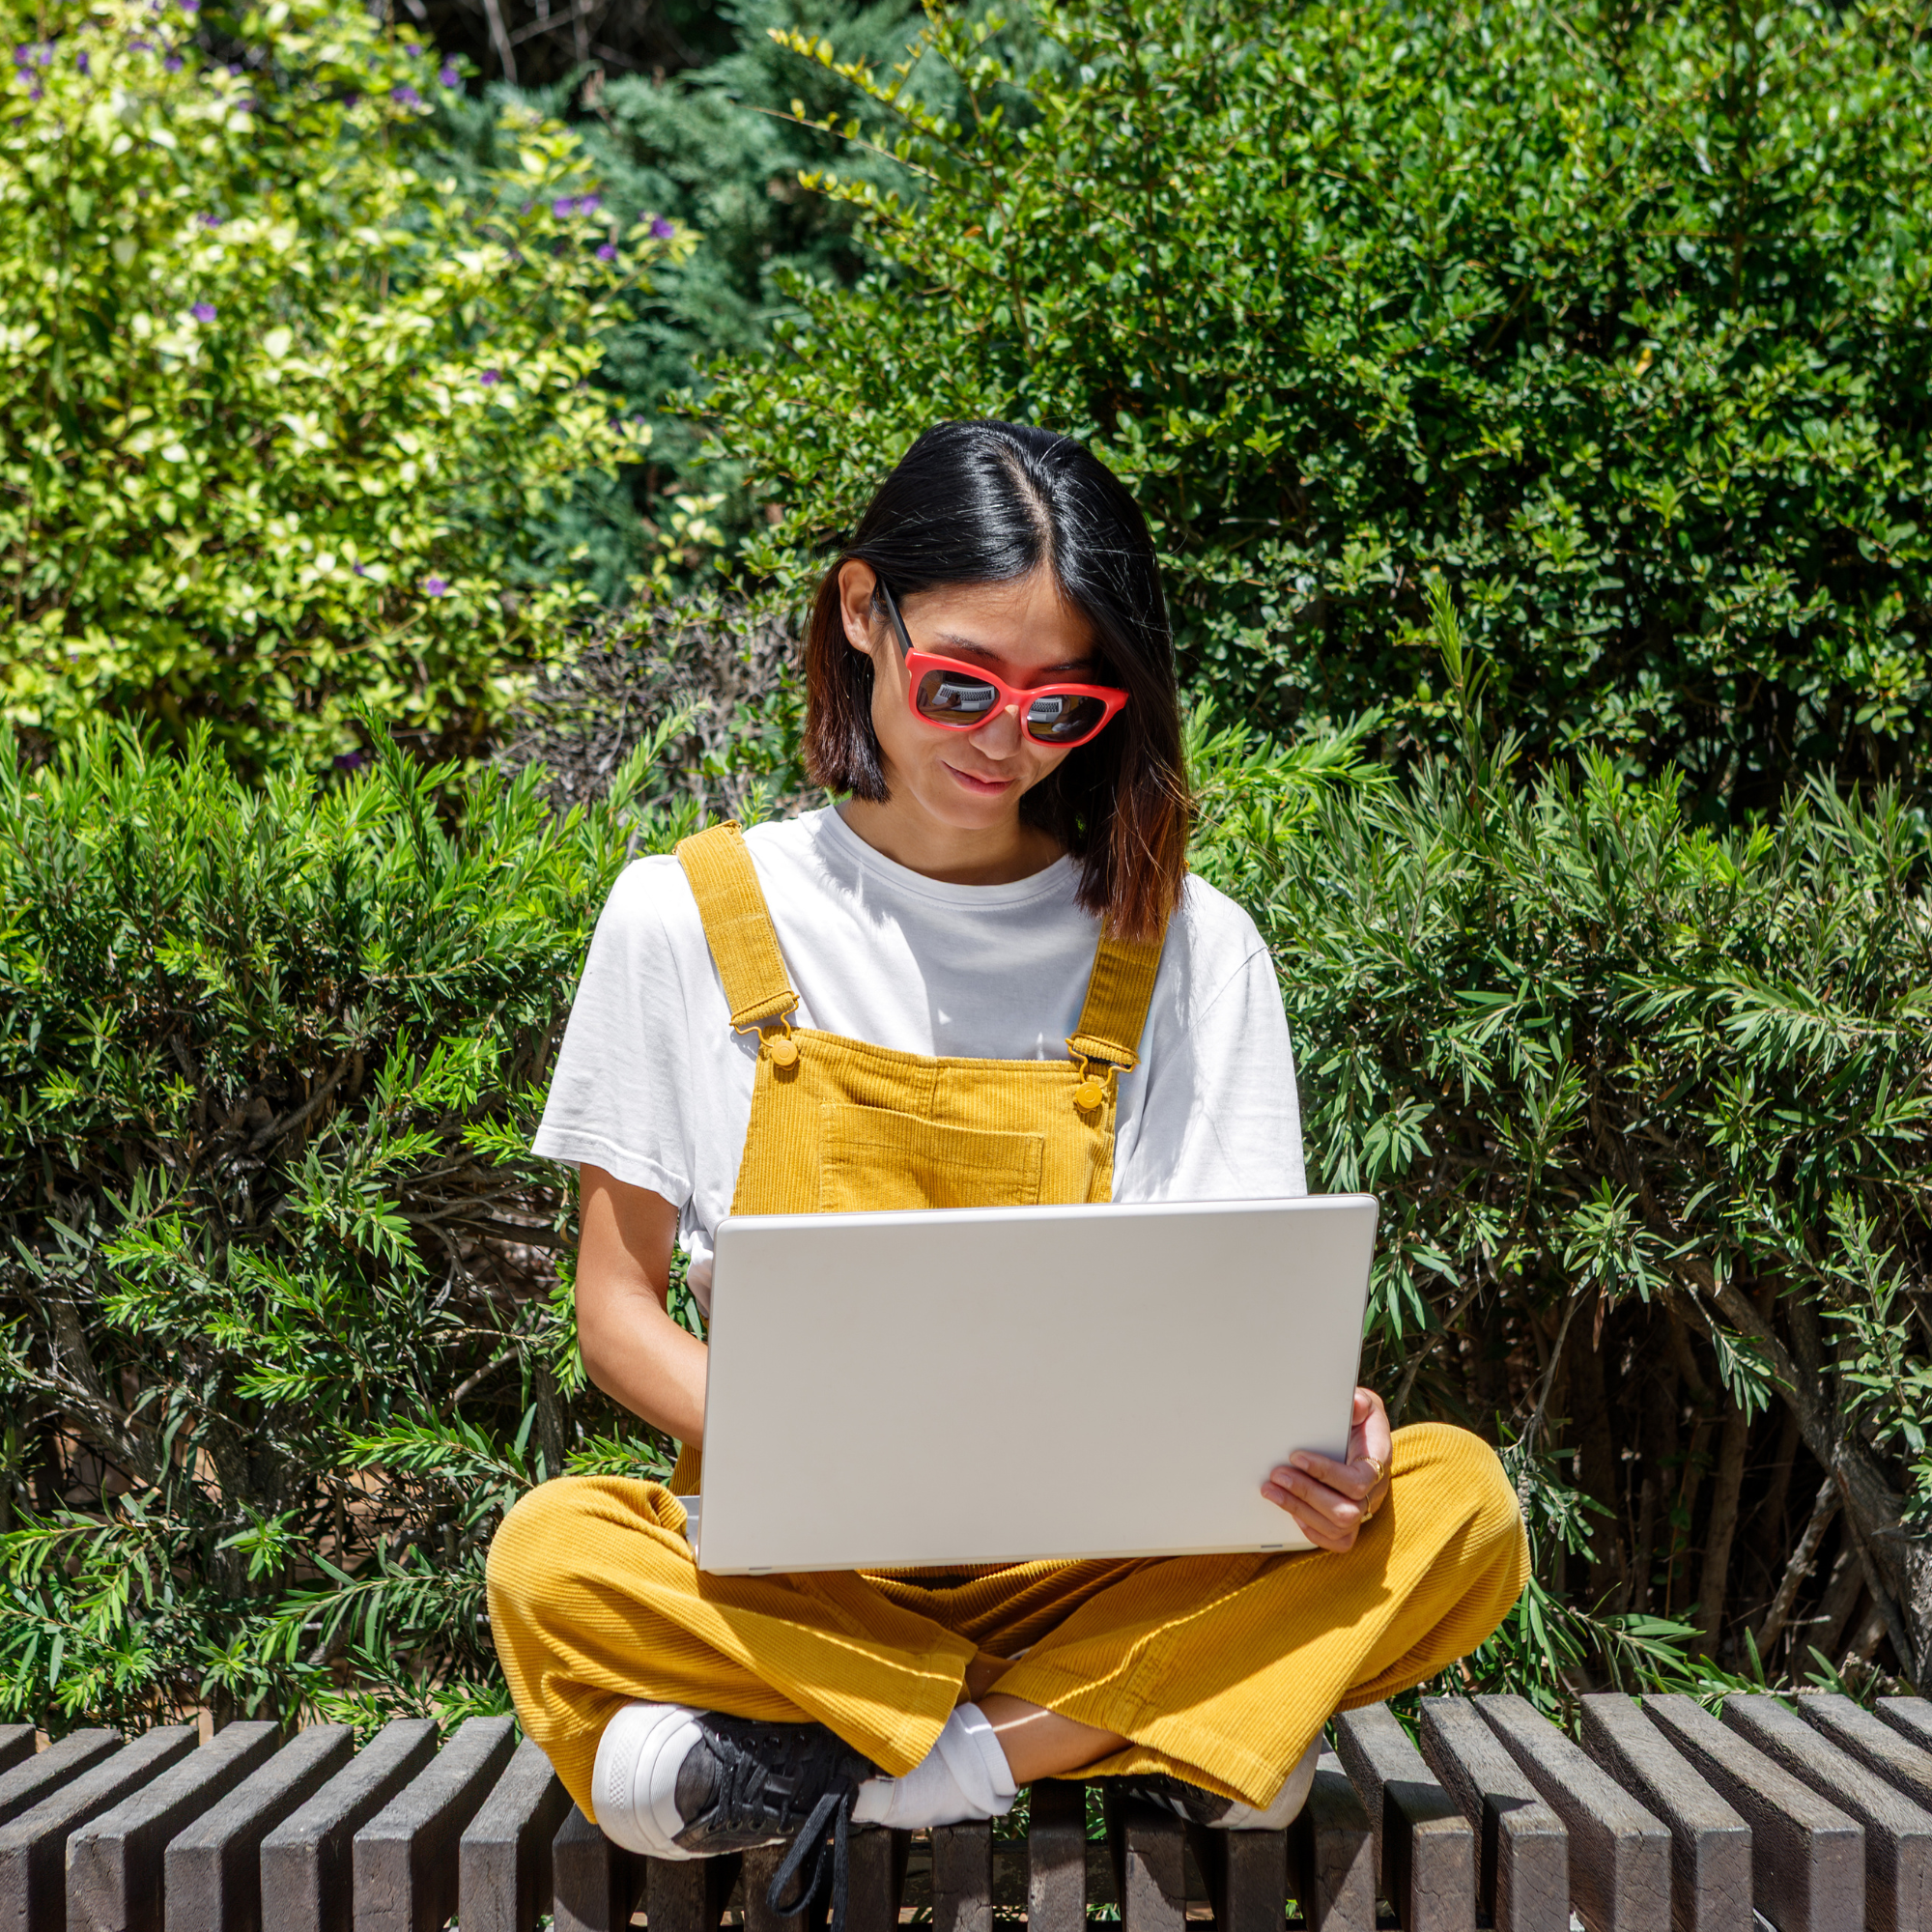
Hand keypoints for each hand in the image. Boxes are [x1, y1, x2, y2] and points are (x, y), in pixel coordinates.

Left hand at [1262, 1387, 1392, 1553]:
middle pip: (1346, 1511)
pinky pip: (1339, 1541)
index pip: (1357, 1481)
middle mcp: (1374, 1492)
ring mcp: (1363, 1509)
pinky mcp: (1351, 1521)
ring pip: (1338, 1527)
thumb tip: (1354, 1403)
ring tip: (1271, 1490)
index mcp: (1377, 1463)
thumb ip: (1360, 1403)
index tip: (1296, 1457)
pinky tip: (1292, 1512)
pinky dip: (1313, 1530)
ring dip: (1299, 1510)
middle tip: (1276, 1475)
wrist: (1366, 1437)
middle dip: (1306, 1493)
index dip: (1326, 1473)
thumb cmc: (1362, 1421)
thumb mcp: (1365, 1404)